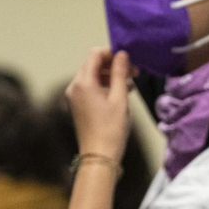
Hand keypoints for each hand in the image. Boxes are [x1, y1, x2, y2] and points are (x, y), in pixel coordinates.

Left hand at [65, 48, 132, 162]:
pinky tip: (121, 92)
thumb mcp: (119, 98)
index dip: (112, 53)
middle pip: (93, 64)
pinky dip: (105, 86)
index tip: (128, 60)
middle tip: (134, 71)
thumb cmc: (111, 128)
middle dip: (113, 65)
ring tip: (130, 83)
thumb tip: (122, 54)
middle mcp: (75, 86)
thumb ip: (120, 73)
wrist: (99, 155)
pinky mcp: (78, 105)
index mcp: (83, 82)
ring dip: (110, 76)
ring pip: (93, 76)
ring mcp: (75, 96)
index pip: (95, 54)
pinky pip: (91, 88)